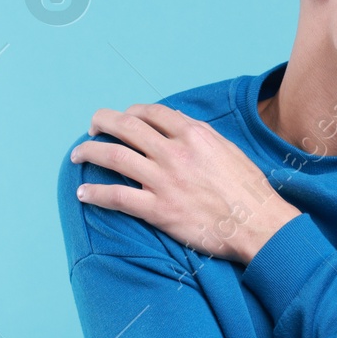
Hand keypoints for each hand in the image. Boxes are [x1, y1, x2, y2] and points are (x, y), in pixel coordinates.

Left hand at [70, 103, 300, 264]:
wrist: (260, 225)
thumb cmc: (249, 190)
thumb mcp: (228, 150)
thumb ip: (200, 133)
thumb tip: (176, 119)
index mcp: (193, 134)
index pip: (151, 113)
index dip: (130, 112)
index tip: (122, 119)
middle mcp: (175, 152)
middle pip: (126, 127)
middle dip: (102, 123)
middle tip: (92, 128)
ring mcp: (164, 181)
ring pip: (114, 157)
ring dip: (89, 152)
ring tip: (76, 155)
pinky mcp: (159, 210)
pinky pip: (117, 197)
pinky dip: (95, 193)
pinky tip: (83, 193)